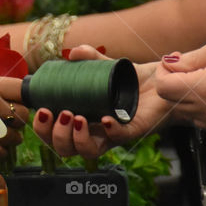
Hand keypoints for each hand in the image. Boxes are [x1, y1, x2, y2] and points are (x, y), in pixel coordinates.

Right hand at [32, 46, 171, 157]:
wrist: (164, 81)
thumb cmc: (133, 81)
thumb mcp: (106, 67)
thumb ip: (89, 59)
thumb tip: (72, 54)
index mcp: (82, 119)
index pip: (54, 135)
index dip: (42, 128)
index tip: (40, 109)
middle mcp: (95, 131)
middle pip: (65, 149)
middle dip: (54, 135)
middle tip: (59, 113)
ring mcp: (114, 134)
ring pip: (88, 152)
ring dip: (75, 138)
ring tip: (76, 117)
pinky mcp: (135, 131)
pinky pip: (119, 139)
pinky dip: (110, 131)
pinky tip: (106, 119)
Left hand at [155, 35, 205, 135]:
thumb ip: (192, 58)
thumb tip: (169, 63)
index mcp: (205, 89)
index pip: (162, 88)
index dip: (163, 72)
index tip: (174, 62)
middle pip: (172, 102)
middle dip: (174, 84)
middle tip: (193, 67)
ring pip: (188, 114)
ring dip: (189, 97)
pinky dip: (205, 108)